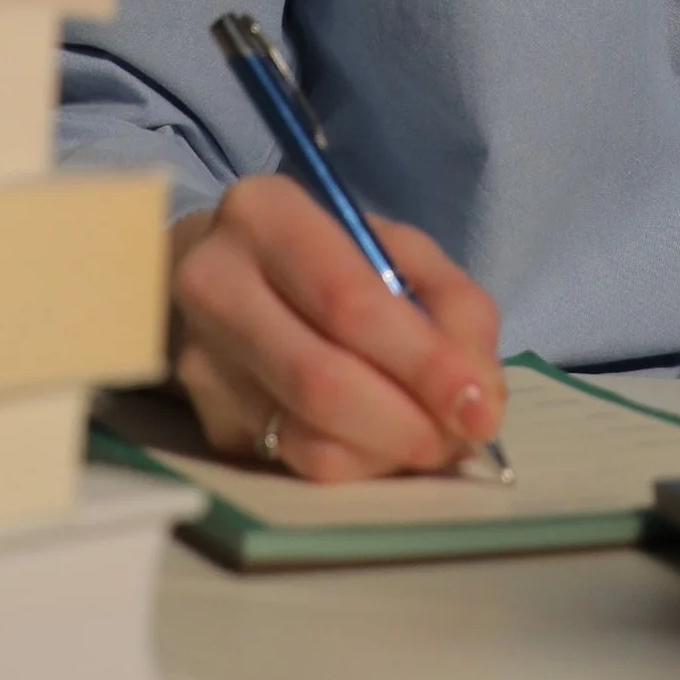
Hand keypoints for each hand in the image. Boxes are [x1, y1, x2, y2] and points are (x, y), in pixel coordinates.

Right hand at [167, 175, 507, 482]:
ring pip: (308, 441)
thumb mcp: (397, 251)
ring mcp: (200, 360)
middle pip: (322, 382)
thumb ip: (453, 308)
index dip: (422, 363)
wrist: (227, 275)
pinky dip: (357, 466)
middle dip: (409, 424)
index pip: (348, 302)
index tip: (480, 409)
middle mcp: (214, 283)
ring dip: (388, 455)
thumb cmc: (328, 257)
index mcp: (266, 214)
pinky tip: (379, 441)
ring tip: (430, 440)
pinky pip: (295, 465)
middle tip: (460, 440)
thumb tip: (479, 399)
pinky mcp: (206, 420)